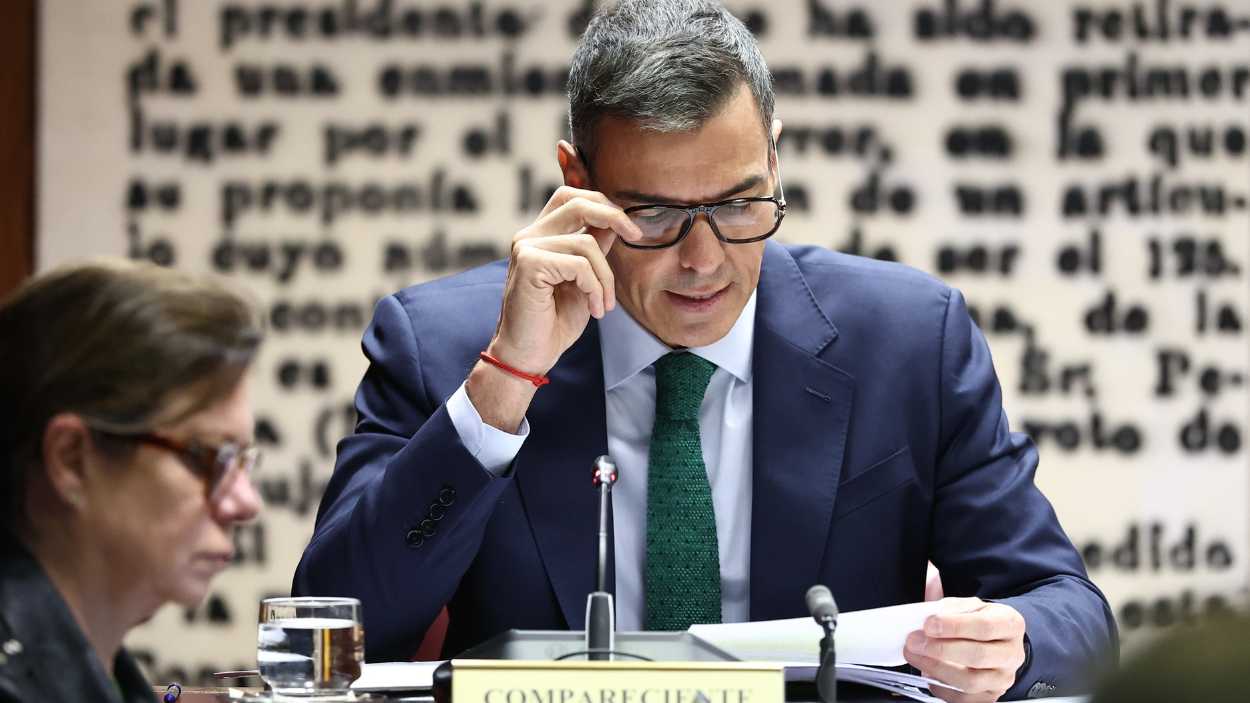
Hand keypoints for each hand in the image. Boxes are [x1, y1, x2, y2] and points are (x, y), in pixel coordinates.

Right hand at [490, 186, 642, 373]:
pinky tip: (594, 309)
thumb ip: (593, 248)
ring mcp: (525, 248)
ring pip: (586, 244)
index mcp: (539, 235)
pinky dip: (595, 288)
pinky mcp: (528, 264)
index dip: (603, 204)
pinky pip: (579, 265)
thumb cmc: (554, 322)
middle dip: (613, 215)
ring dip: (606, 277)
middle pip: (576, 202)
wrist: (529, 355)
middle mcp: (528, 236)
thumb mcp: (584, 280)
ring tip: (604, 304)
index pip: (570, 197)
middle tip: (636, 236)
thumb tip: (614, 223)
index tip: (630, 228)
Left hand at [903, 597, 1026, 702]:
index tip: (929, 624)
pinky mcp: (989, 696)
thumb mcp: (968, 606)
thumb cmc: (977, 622)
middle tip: (915, 641)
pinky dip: (940, 686)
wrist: (992, 642)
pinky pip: (962, 698)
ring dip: (935, 668)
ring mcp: (1002, 678)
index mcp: (1010, 624)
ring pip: (970, 681)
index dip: (954, 626)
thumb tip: (927, 608)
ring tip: (915, 654)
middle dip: (940, 649)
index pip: (984, 626)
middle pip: (978, 656)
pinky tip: (926, 672)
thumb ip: (948, 606)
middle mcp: (1011, 654)